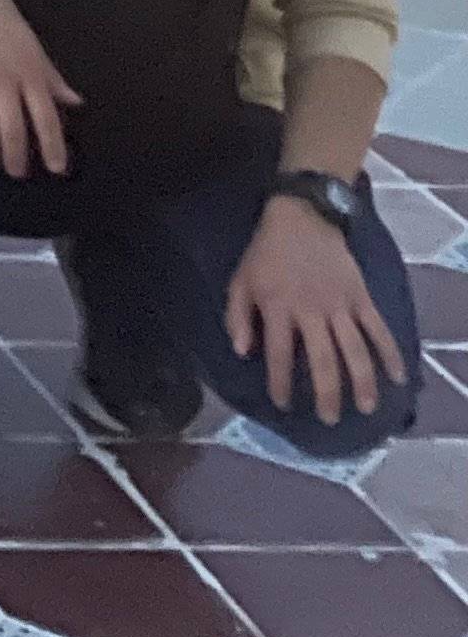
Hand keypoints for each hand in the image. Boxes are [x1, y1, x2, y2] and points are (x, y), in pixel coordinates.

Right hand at [0, 0, 81, 177]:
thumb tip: (76, 102)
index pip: (46, 116)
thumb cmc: (1, 19)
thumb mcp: (32, 46)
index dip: (52, 145)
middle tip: (15, 173)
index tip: (56, 168)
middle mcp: (5, 78)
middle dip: (15, 156)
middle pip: (11, 127)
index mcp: (30, 72)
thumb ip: (51, 77)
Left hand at [226, 198, 405, 427]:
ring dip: (363, 382)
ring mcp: (341, 305)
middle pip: (324, 361)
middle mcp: (312, 311)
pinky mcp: (362, 297)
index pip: (280, 356)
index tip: (284, 405)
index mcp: (278, 308)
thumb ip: (238, 318)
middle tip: (329, 419)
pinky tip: (398, 377)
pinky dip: (391, 354)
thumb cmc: (266, 253)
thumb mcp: (239, 281)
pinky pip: (379, 329)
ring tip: (366, 408)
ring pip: (356, 350)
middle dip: (327, 394)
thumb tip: (243, 354)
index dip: (281, 384)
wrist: (302, 218)